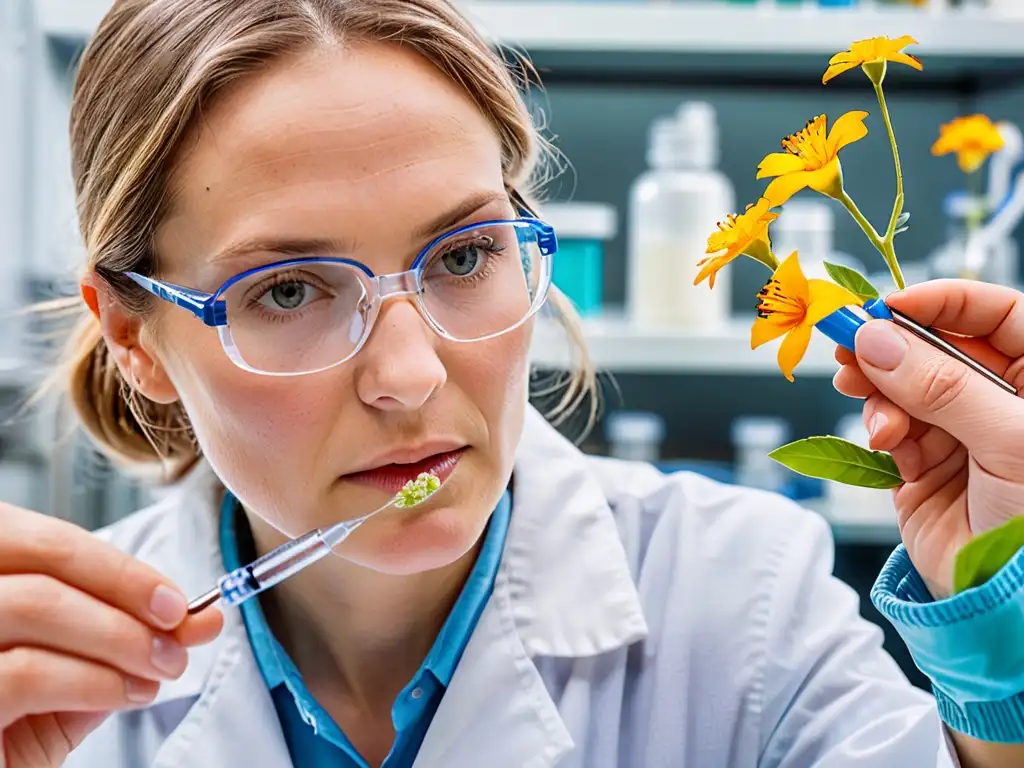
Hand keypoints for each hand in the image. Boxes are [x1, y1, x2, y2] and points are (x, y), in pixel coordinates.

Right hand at [0, 503, 222, 767]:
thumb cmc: (12, 734)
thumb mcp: (72, 681)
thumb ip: (121, 646)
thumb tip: (195, 621)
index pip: (47, 542)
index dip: (119, 567)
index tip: (175, 599)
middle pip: (43, 555)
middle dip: (125, 585)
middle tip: (178, 624)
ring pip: (39, 602)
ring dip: (121, 634)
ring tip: (163, 665)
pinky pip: (29, 671)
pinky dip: (95, 679)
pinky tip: (128, 693)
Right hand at [833, 279, 1023, 597]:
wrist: (1010, 601)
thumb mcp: (1009, 439)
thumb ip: (941, 383)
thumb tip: (879, 339)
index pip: (995, 314)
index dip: (944, 301)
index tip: (892, 304)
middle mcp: (998, 400)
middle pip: (937, 347)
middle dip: (893, 345)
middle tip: (850, 342)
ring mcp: (959, 431)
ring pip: (903, 385)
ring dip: (880, 390)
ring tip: (864, 398)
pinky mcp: (923, 464)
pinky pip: (890, 428)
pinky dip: (881, 429)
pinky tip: (888, 440)